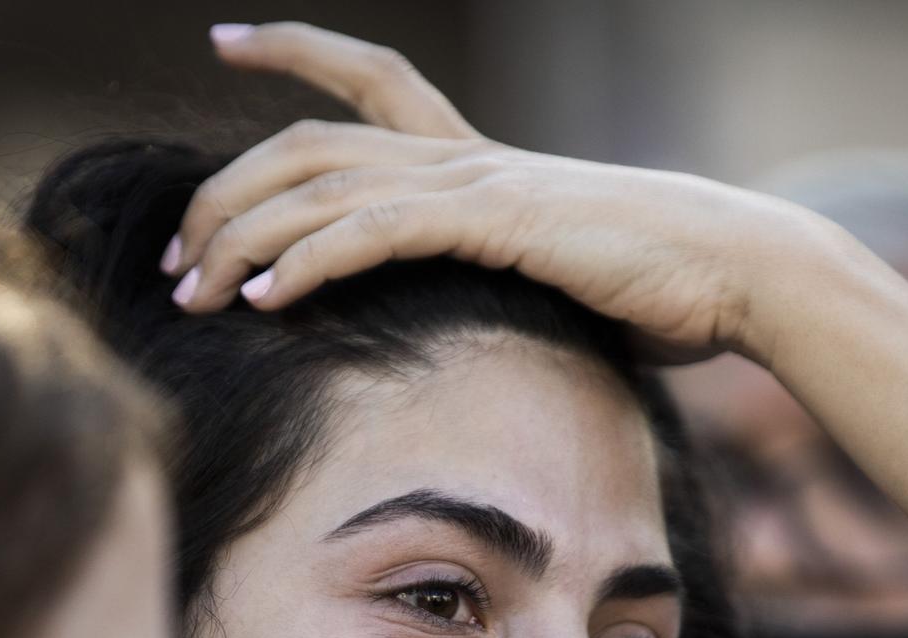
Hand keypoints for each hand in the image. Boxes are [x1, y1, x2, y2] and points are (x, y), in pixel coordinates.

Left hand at [164, 21, 821, 359]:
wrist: (736, 271)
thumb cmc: (660, 287)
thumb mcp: (555, 280)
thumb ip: (496, 285)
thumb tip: (468, 328)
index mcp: (472, 160)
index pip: (367, 78)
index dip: (294, 49)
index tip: (228, 39)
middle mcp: (461, 156)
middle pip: (306, 145)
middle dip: (222, 192)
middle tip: (171, 253)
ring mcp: (475, 182)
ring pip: (320, 186)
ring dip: (240, 237)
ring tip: (189, 289)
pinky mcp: (494, 221)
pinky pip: (374, 231)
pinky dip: (307, 259)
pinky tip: (262, 295)